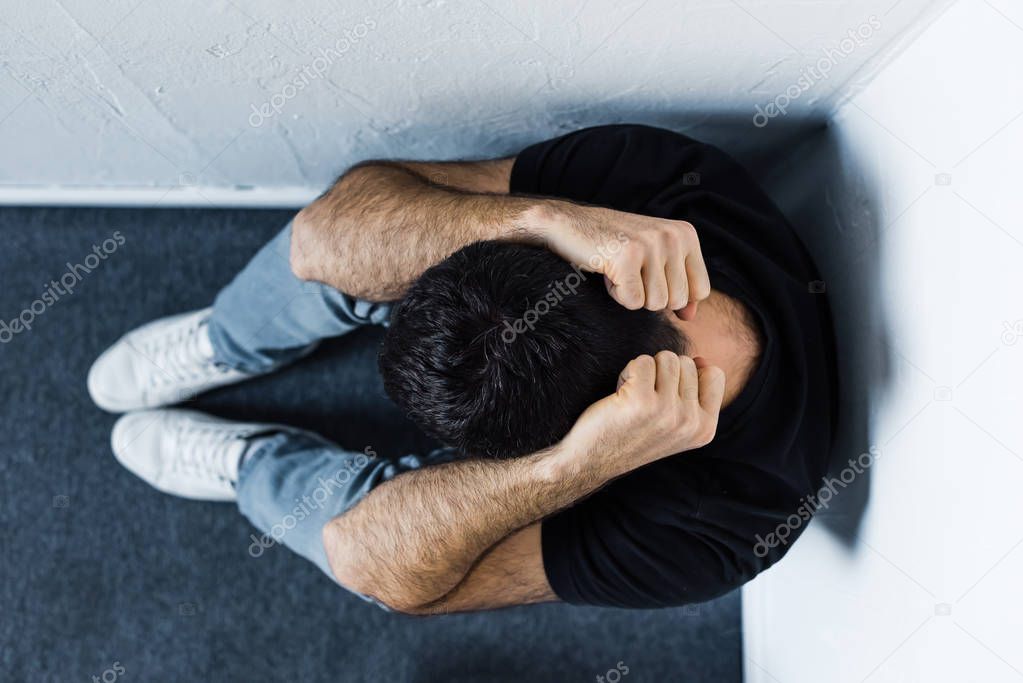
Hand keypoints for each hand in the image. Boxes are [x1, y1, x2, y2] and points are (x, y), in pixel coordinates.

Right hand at [536, 202, 710, 317]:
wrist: (568, 224)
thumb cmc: (612, 245)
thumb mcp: (654, 260)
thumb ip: (677, 286)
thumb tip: (690, 317)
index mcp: (686, 234)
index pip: (700, 290)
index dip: (673, 296)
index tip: (649, 276)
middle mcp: (673, 236)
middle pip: (677, 301)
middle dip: (650, 295)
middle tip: (630, 270)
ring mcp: (651, 245)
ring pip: (655, 304)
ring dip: (632, 294)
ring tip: (619, 269)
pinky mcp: (627, 257)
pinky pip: (633, 302)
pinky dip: (617, 294)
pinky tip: (608, 271)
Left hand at [561, 352, 725, 477]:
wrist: (592, 461)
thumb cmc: (633, 436)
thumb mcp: (675, 426)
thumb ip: (693, 396)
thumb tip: (701, 360)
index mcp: (705, 429)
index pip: (715, 375)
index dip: (689, 374)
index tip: (667, 393)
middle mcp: (691, 422)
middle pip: (686, 363)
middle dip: (662, 373)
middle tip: (645, 400)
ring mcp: (668, 412)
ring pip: (666, 358)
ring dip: (645, 371)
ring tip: (634, 396)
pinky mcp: (642, 401)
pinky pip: (643, 362)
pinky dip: (628, 372)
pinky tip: (621, 395)